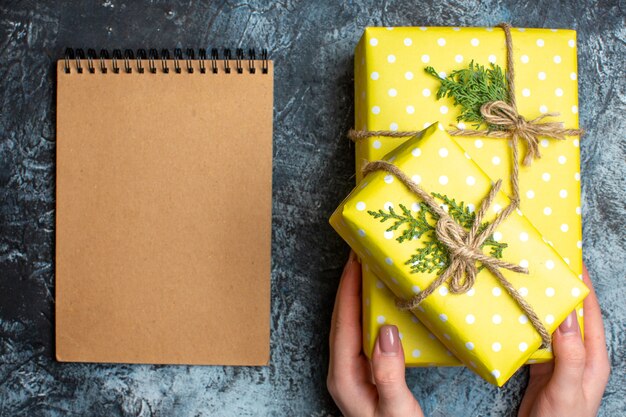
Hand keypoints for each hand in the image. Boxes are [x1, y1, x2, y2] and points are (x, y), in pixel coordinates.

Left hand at [327, 251, 423, 416]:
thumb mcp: (396, 409)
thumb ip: (389, 372)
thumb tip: (386, 329)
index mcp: (343, 375)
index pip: (342, 322)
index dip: (347, 289)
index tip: (354, 260)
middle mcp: (342, 369)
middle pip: (341, 318)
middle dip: (348, 285)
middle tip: (360, 254)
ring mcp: (352, 370)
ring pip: (350, 324)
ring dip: (357, 296)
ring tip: (368, 269)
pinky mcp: (364, 371)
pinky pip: (362, 333)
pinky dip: (368, 312)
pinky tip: (380, 302)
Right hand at [518, 265, 609, 416]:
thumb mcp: (568, 388)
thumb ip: (571, 354)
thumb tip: (566, 314)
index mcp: (593, 357)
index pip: (590, 313)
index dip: (583, 286)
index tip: (572, 260)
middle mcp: (578, 355)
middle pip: (570, 315)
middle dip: (559, 290)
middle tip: (542, 266)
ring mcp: (559, 361)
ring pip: (551, 325)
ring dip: (541, 306)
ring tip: (526, 284)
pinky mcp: (542, 367)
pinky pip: (536, 340)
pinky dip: (526, 325)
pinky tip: (514, 316)